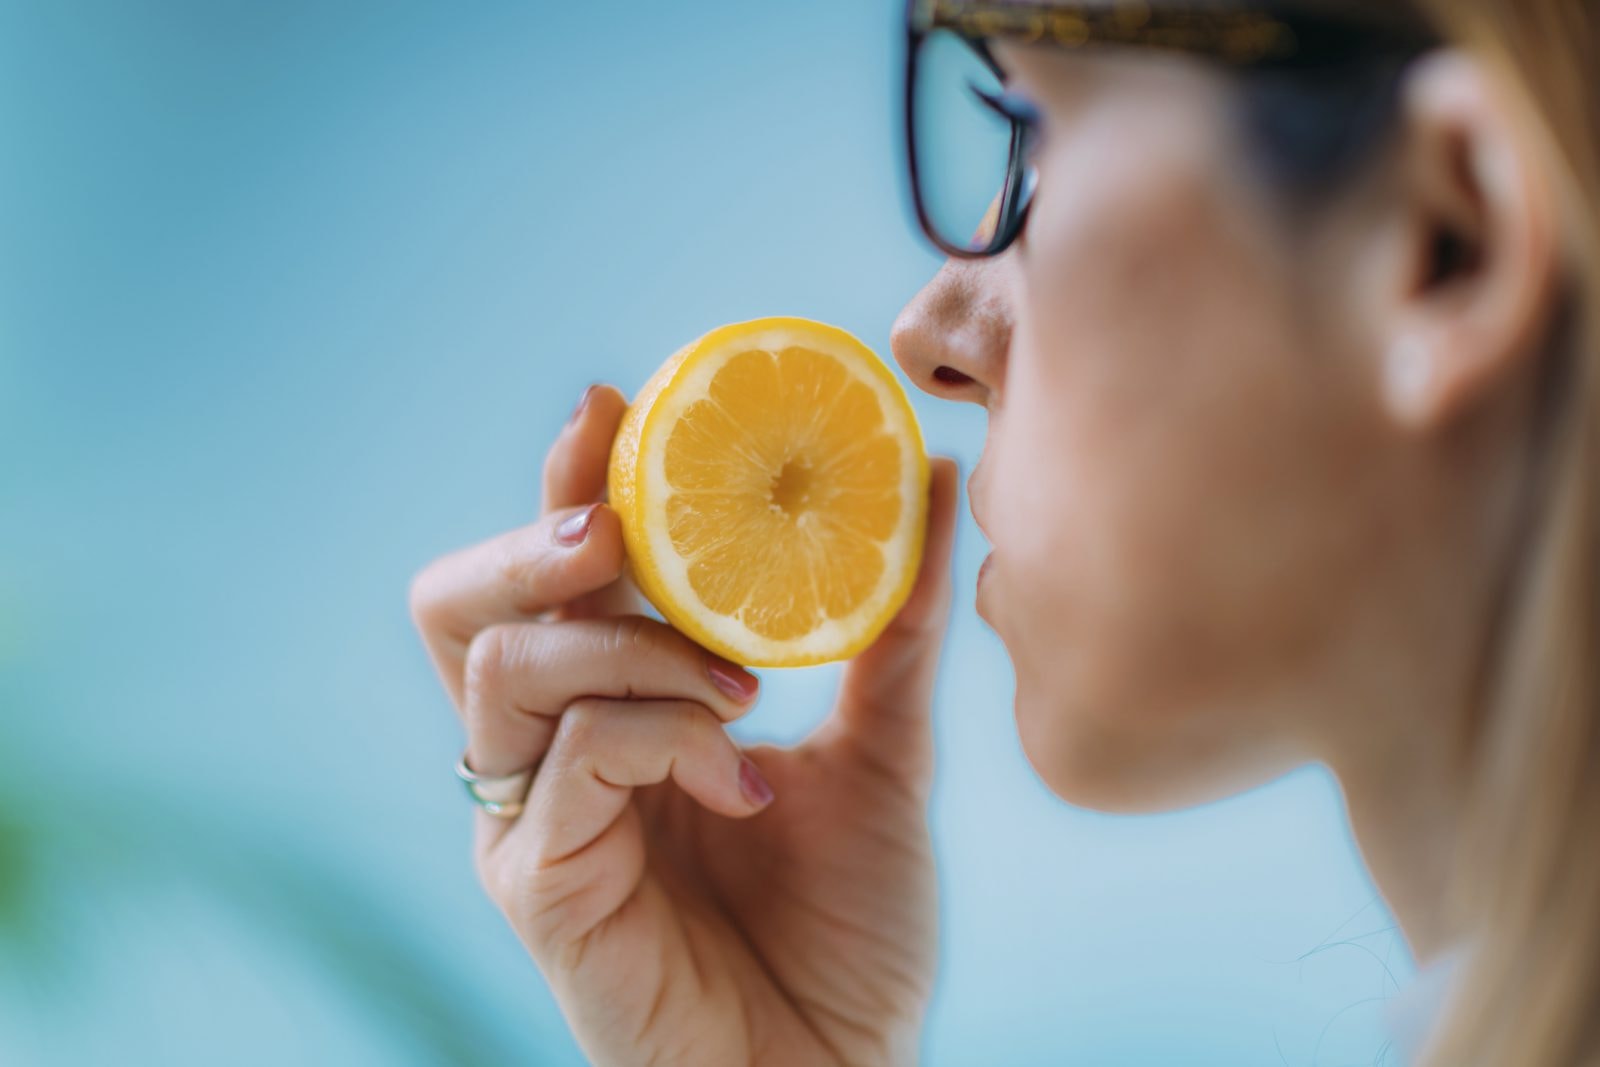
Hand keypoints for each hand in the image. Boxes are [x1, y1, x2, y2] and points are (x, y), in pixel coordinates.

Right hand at [409, 384, 960, 1065]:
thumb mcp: (882, 752)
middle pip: (459, 605)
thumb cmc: (848, 929)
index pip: (545, 576)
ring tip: (737, 679)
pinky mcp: (536, 885)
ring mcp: (530, 821)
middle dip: (533, 538)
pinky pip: (571, 757)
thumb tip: (925, 474)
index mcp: (610, 713)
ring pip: (505, 665)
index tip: (609, 401)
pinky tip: (746, 775)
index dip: (558, 482)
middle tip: (621, 524)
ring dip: (629, 641)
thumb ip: (890, 627)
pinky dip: (664, 733)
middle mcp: (547, 757)